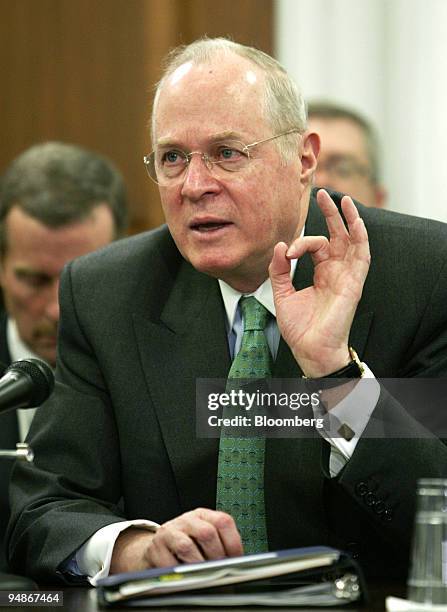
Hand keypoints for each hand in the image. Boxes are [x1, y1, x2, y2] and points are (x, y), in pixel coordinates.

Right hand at [110, 508, 242, 572]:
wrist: (158, 547)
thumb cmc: (188, 544)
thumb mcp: (205, 540)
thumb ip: (221, 547)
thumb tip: (238, 565)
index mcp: (204, 516)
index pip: (223, 522)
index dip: (233, 544)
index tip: (237, 562)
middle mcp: (187, 520)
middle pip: (207, 533)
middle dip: (216, 557)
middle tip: (220, 572)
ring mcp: (170, 532)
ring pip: (187, 547)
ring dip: (198, 566)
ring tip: (203, 577)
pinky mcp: (156, 547)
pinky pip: (169, 563)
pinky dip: (179, 574)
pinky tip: (184, 578)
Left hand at [269, 189, 369, 376]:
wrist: (310, 350)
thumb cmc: (300, 328)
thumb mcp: (282, 294)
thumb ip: (279, 270)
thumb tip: (279, 246)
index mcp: (322, 273)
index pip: (315, 245)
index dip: (300, 243)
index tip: (286, 253)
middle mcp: (336, 272)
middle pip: (338, 236)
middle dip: (331, 214)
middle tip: (322, 194)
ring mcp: (346, 277)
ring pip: (353, 241)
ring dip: (349, 220)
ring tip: (343, 199)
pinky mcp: (353, 284)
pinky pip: (362, 256)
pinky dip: (360, 237)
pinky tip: (355, 221)